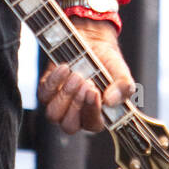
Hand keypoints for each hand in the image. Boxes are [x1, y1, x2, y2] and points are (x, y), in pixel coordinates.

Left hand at [37, 17, 133, 134]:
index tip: (95, 92)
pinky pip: (44, 93)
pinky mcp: (47, 90)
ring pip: (53, 114)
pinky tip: (65, 67)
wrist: (92, 42)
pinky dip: (54, 81)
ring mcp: (59, 103)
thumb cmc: (107, 62)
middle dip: (77, 105)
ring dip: (65, 95)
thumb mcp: (121, 72)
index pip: (93, 124)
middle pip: (69, 126)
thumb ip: (123, 87)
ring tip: (77, 75)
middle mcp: (76, 114)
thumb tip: (111, 101)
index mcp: (96, 115)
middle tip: (87, 83)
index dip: (92, 111)